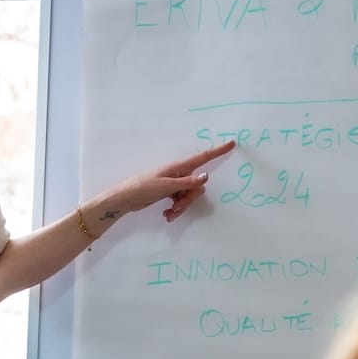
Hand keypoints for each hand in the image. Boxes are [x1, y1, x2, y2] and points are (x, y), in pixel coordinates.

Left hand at [93, 140, 235, 225]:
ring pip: (189, 195)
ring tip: (169, 213)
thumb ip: (188, 183)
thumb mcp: (167, 186)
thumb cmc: (144, 187)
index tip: (232, 143)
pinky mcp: (170, 193)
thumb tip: (206, 177)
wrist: (126, 198)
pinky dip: (176, 209)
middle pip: (197, 185)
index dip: (218, 151)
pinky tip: (167, 215)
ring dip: (182, 206)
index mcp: (179, 167)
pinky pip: (181, 201)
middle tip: (177, 206)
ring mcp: (175, 184)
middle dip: (190, 198)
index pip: (203, 157)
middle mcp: (179, 173)